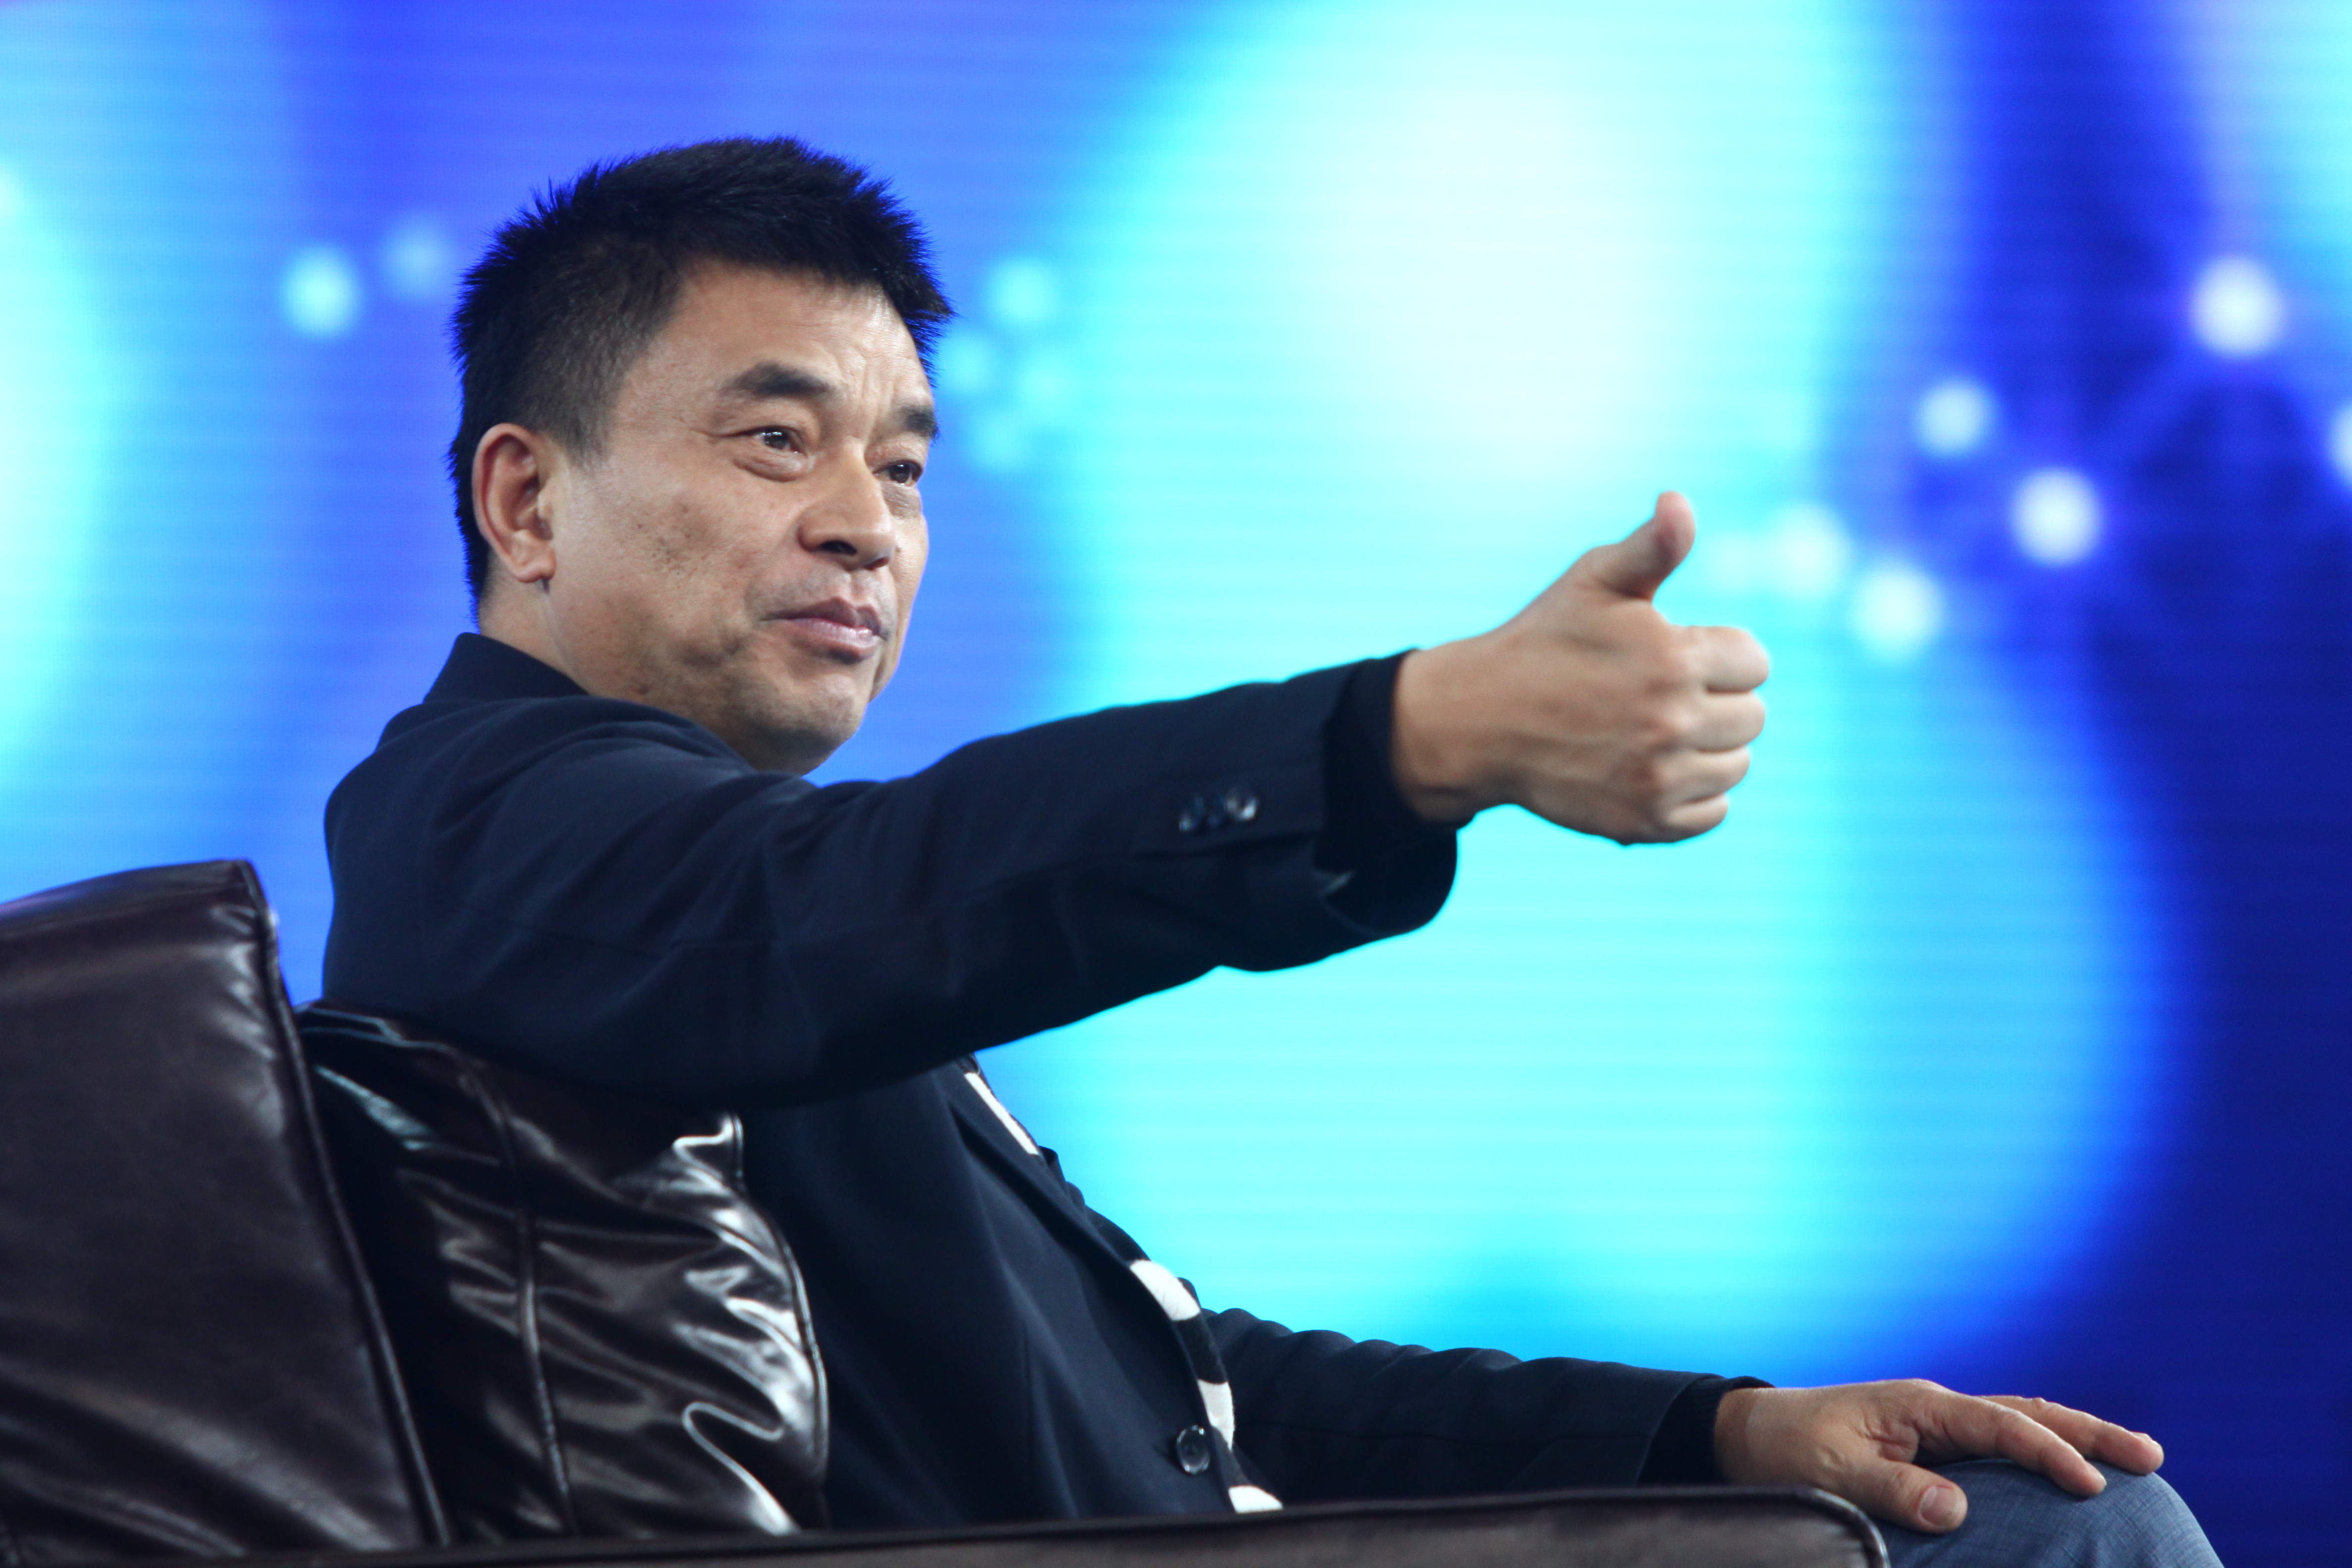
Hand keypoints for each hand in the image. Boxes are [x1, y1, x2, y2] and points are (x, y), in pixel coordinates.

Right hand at [1389, 492, 1767, 840]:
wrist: (1480, 721)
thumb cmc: (1543, 642)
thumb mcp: (1595, 581)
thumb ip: (1653, 546)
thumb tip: (1680, 502)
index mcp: (1673, 659)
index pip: (1755, 661)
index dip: (1719, 653)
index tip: (1676, 652)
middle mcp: (1672, 723)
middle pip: (1753, 716)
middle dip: (1718, 699)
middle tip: (1662, 693)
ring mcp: (1658, 778)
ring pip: (1737, 765)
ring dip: (1709, 747)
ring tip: (1657, 730)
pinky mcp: (1644, 822)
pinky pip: (1713, 812)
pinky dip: (1694, 795)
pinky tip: (1654, 768)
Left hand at [1714, 1381, 2165, 1532]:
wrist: (1752, 1435)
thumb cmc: (1789, 1450)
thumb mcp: (1834, 1473)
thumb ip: (1893, 1489)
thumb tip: (1957, 1509)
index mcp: (1920, 1406)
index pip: (2001, 1425)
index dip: (2048, 1454)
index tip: (2092, 1484)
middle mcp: (1938, 1410)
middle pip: (2027, 1413)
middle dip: (2089, 1432)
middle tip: (2151, 1455)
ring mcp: (1938, 1427)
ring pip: (2020, 1426)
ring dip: (2073, 1438)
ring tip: (2133, 1458)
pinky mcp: (1932, 1449)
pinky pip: (2000, 1448)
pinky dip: (2040, 1453)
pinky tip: (2068, 1473)